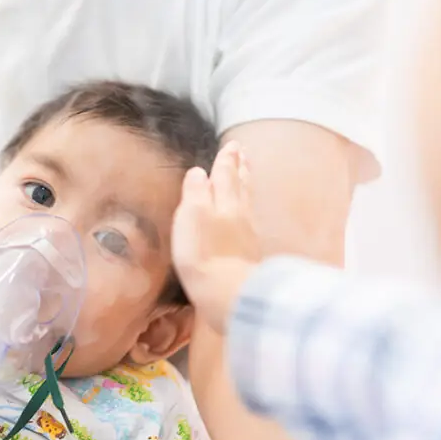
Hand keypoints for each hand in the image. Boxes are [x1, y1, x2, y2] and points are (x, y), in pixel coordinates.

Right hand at [172, 142, 259, 332]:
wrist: (226, 294)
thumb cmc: (203, 254)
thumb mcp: (191, 216)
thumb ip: (196, 192)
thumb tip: (199, 172)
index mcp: (224, 202)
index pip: (225, 175)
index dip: (226, 161)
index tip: (232, 146)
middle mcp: (240, 215)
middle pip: (240, 187)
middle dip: (240, 170)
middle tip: (244, 154)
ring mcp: (248, 237)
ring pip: (247, 204)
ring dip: (246, 188)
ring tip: (246, 177)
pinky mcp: (249, 257)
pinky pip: (249, 224)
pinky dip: (247, 212)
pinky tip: (247, 217)